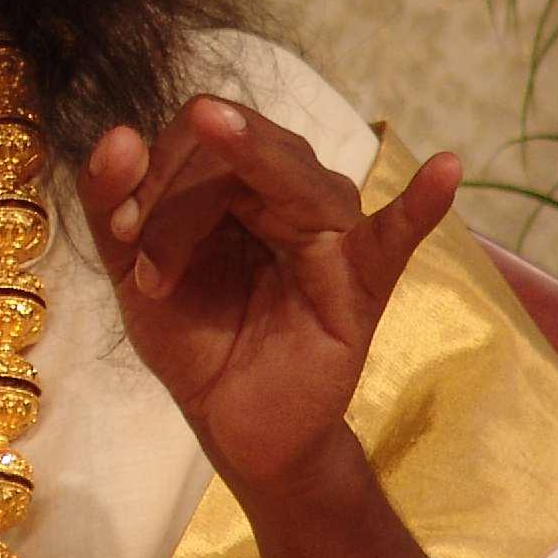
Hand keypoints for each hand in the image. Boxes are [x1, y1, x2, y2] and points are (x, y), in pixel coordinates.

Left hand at [77, 95, 457, 505]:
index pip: (198, 134)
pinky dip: (420, 204)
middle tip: (140, 273)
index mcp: (240, 176)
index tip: (118, 236)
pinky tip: (444, 170)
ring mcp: (333, 230)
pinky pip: (394, 237)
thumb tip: (119, 133)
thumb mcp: (130, 269)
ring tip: (158, 279)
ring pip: (282, 179)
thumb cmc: (193, 336)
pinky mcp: (361, 281)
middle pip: (233, 147)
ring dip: (195, 221)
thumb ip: (113, 202)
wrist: (232, 425)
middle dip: (168, 203)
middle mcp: (292, 188)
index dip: (147, 173)